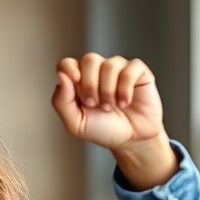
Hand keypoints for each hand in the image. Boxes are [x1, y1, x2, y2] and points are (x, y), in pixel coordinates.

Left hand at [51, 53, 176, 189]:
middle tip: (94, 104)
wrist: (130, 140)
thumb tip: (61, 75)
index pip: (67, 63)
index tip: (76, 82)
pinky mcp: (138, 71)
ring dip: (108, 91)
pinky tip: (125, 102)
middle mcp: (97, 71)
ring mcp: (118, 69)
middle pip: (89, 59)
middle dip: (90, 85)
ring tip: (110, 107)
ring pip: (109, 65)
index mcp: (78, 81)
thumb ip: (62, 101)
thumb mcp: (75, 123)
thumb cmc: (102, 130)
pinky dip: (125, 88)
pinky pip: (130, 69)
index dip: (69, 69)